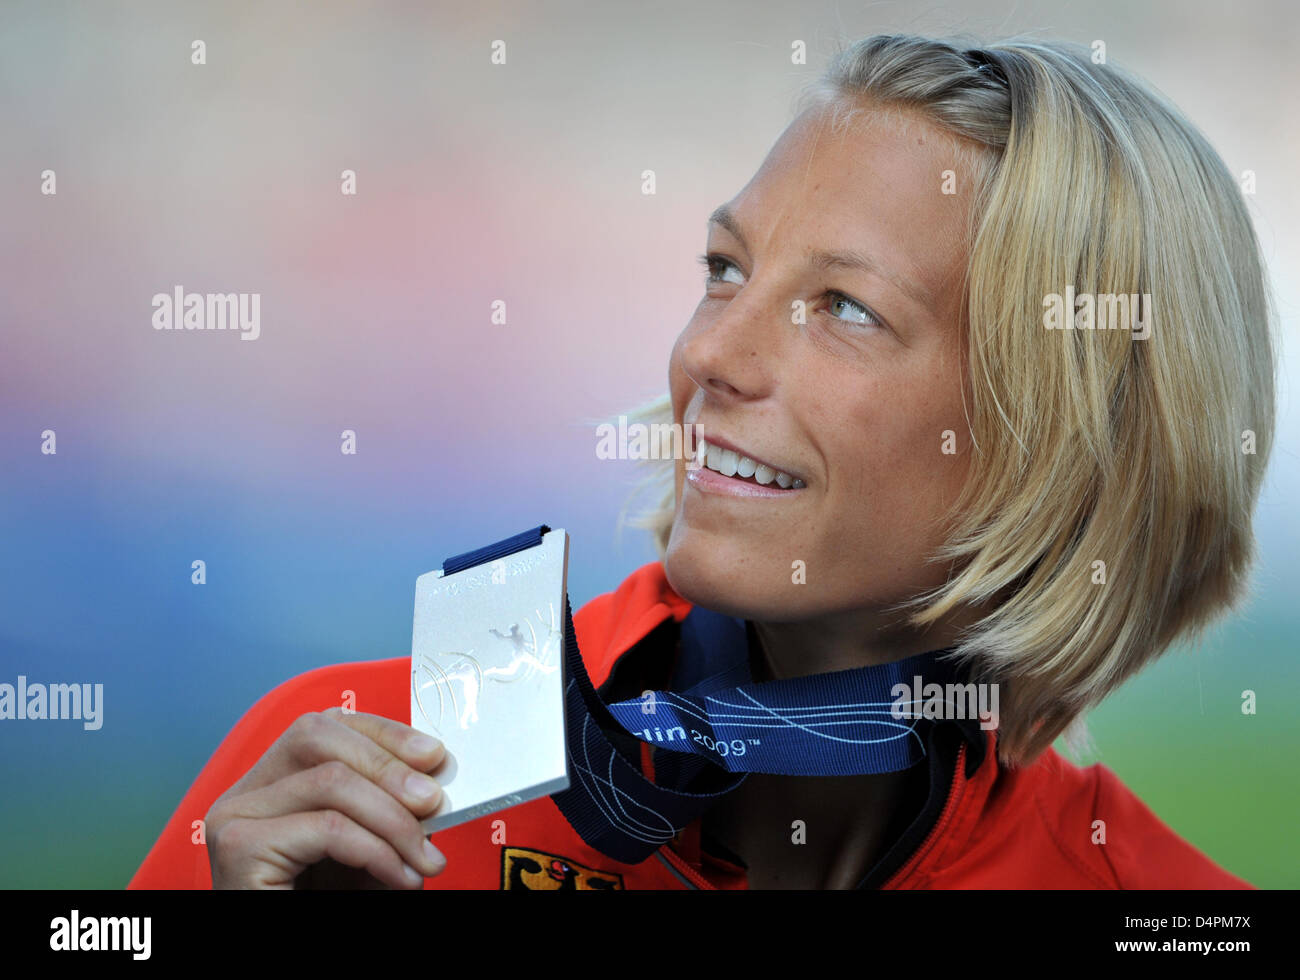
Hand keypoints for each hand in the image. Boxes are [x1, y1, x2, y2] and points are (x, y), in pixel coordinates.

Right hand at [205, 707, 448, 888]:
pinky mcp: (239, 848)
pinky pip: (328, 828)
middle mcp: (245, 793)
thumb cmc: (333, 904)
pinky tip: (401, 878)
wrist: (294, 961)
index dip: (385, 733)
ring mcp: (235, 817)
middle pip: (318, 736)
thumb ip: (392, 807)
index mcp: (272, 783)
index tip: (436, 756)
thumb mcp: (369, 846)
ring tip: (425, 860)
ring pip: (330, 781)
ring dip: (394, 820)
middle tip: (435, 802)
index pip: (328, 726)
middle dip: (388, 765)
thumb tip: (432, 775)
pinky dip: (377, 851)